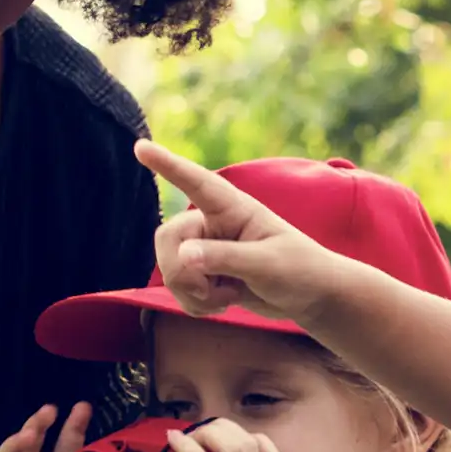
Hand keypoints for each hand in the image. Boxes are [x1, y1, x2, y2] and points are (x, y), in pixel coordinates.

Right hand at [138, 142, 339, 325]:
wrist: (310, 298)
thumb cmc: (300, 270)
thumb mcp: (267, 264)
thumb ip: (225, 258)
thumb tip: (183, 256)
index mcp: (233, 208)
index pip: (196, 183)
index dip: (167, 165)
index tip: (140, 147)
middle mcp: (214, 223)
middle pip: (168, 238)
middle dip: (179, 271)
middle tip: (207, 293)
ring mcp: (206, 249)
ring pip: (170, 268)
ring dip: (191, 293)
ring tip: (227, 298)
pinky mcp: (205, 274)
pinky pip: (178, 290)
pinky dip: (194, 304)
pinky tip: (222, 304)